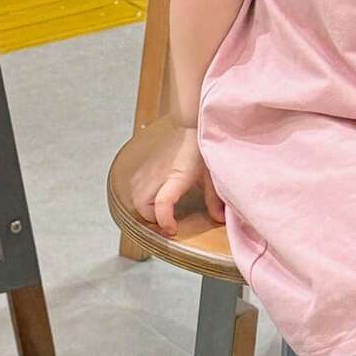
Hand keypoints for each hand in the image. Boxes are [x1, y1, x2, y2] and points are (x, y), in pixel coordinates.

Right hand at [130, 123, 225, 237]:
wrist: (190, 126)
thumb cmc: (200, 149)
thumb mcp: (211, 176)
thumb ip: (214, 199)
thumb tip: (219, 219)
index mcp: (177, 177)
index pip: (162, 203)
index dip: (164, 221)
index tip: (173, 229)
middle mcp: (158, 174)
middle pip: (141, 205)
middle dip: (152, 218)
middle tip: (167, 220)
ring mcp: (149, 170)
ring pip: (135, 197)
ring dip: (146, 208)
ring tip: (161, 209)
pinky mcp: (144, 167)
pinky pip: (135, 187)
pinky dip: (142, 197)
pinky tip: (156, 196)